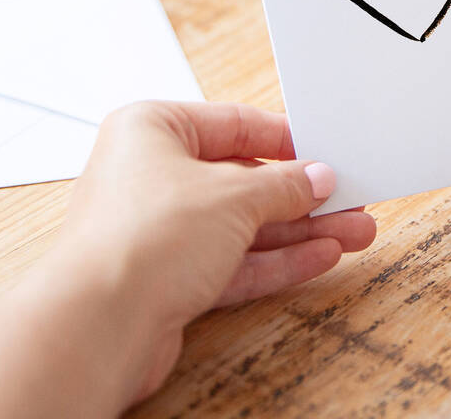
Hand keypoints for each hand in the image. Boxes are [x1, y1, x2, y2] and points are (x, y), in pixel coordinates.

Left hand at [57, 101, 374, 403]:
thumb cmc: (141, 240)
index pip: (234, 124)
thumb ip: (283, 185)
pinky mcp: (168, 279)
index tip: (324, 152)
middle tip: (348, 199)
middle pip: (243, 180)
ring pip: (244, 225)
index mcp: (153, 130)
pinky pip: (234, 261)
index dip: (286, 140)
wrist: (97, 326)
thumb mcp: (235, 195)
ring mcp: (160, 231)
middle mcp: (151, 176)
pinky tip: (321, 256)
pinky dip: (277, 259)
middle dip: (301, 195)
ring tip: (352, 232)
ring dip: (300, 230)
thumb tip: (315, 179)